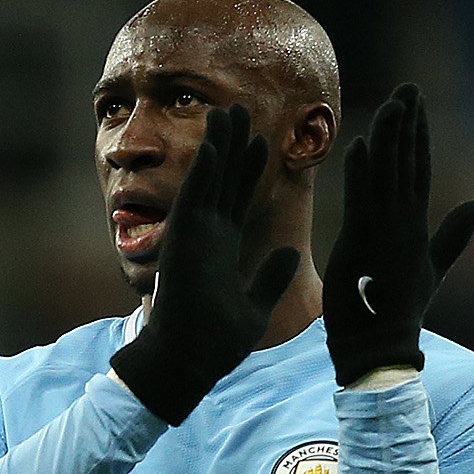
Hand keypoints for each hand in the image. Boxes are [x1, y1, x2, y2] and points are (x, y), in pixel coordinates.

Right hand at [107, 105, 301, 424]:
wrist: (188, 364)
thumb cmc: (215, 344)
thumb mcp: (255, 305)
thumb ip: (271, 277)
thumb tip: (290, 253)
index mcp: (221, 249)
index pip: (237, 198)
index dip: (249, 169)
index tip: (261, 141)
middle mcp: (206, 236)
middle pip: (222, 180)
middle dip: (232, 145)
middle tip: (238, 110)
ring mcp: (193, 236)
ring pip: (207, 179)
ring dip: (218, 145)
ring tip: (227, 111)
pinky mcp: (184, 240)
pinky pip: (195, 195)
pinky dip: (205, 168)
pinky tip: (217, 141)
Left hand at [322, 84, 473, 385]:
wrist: (382, 348)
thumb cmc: (399, 311)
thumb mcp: (433, 267)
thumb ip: (456, 235)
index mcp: (415, 225)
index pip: (419, 169)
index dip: (418, 135)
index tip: (416, 102)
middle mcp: (405, 223)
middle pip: (408, 163)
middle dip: (409, 125)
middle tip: (409, 87)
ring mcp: (386, 233)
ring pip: (388, 175)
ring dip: (389, 139)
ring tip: (392, 102)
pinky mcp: (363, 245)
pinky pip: (361, 202)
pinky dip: (361, 175)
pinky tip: (358, 145)